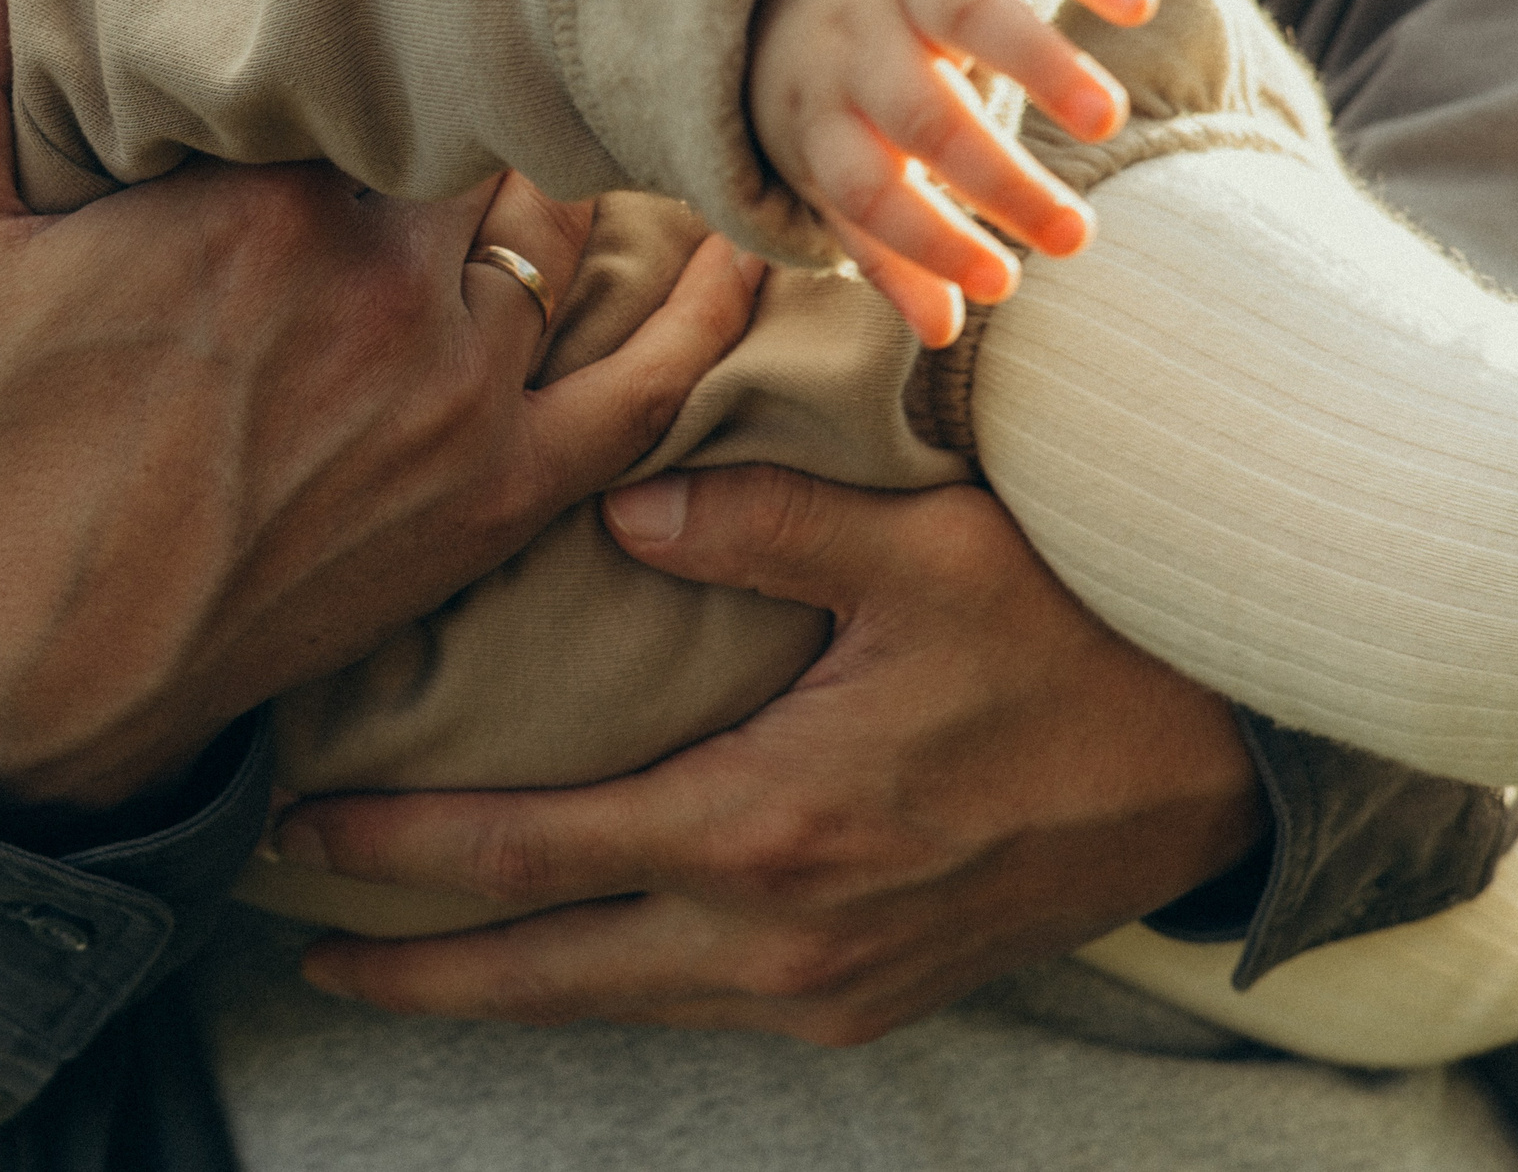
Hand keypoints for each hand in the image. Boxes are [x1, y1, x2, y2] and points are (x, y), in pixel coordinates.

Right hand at [0, 0, 764, 812]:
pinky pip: (649, 386)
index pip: (381, 47)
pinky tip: (730, 247)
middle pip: (487, 124)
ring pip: (567, 226)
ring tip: (568, 109)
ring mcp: (461, 393)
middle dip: (469, 81)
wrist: (46, 677)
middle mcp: (390, 282)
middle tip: (466, 41)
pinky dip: (701, 313)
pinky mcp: (500, 492)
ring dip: (564, 169)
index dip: (382, 9)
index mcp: (268, 200)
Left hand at [279, 465, 1263, 1044]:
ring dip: (497, 985)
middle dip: (413, 962)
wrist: (1222, 769)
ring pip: (613, 1004)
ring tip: (399, 957)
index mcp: (766, 828)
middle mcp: (778, 941)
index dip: (401, 848)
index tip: (295, 833)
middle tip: (297, 935)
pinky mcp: (865, 1004)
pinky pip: (690, 1009)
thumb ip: (757, 527)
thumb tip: (611, 508)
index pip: (532, 852)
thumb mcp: (922, 554)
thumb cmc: (1073, 643)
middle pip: (543, 972)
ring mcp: (825, 992)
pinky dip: (600, 987)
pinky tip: (563, 956)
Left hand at [750, 0, 1152, 345]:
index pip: (867, 194)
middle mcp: (856, 45)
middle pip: (922, 115)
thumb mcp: (836, 170)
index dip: (928, 244)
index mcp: (819, 119)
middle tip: (1077, 238)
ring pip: (968, 15)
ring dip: (1039, 66)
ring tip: (1107, 124)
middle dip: (997, 180)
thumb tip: (943, 333)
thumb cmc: (840, 94)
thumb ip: (883, 249)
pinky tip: (1137, 5)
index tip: (1002, 286)